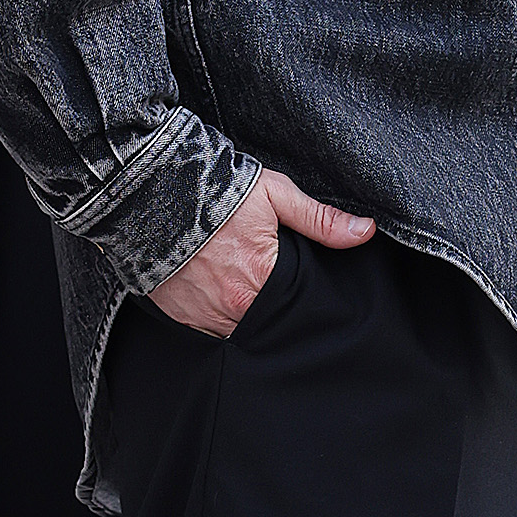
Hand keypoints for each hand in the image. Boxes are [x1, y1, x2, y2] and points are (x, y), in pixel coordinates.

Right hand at [148, 169, 373, 338]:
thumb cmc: (216, 190)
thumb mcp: (275, 195)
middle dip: (272, 306)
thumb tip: (365, 231)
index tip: (297, 283)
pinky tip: (216, 291)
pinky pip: (206, 327)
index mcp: (263, 277)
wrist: (151, 189)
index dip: (299, 295)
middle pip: (266, 320)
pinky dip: (215, 314)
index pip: (296, 303)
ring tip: (241, 285)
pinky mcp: (179, 314)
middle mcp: (233, 304)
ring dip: (243, 313)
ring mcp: (203, 313)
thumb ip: (321, 220)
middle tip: (267, 282)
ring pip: (237, 327)